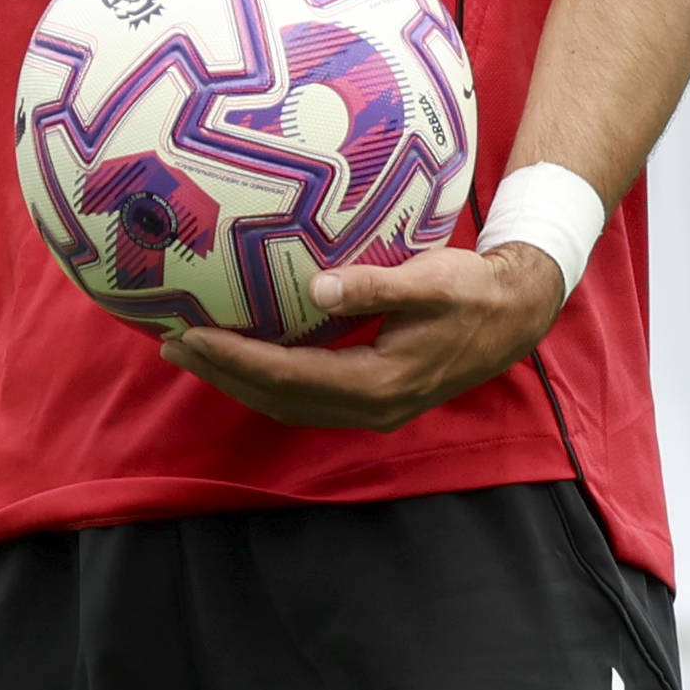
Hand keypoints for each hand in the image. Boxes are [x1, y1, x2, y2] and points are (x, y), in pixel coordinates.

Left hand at [164, 241, 565, 430]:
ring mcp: (372, 409)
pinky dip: (267, 380)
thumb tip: (316, 289)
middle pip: (279, 399)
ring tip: (193, 352)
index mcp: (380, 383)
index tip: (193, 335)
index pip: (290, 377)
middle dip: (223, 374)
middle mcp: (370, 408)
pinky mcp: (372, 398)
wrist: (516, 317)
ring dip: (239, 381)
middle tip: (172, 343)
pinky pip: (306, 397)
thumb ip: (375, 287)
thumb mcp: (431, 281)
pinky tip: (243, 356)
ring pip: (289, 404)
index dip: (236, 360)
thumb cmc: (474, 291)